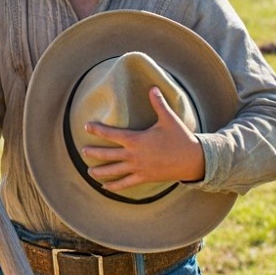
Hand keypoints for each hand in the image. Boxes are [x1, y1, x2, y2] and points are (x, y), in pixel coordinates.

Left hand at [80, 86, 204, 189]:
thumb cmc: (180, 137)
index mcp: (136, 140)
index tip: (86, 126)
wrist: (193, 160)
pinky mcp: (145, 178)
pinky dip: (115, 186)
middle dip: (94, 153)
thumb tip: (152, 87)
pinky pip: (126, 184)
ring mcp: (139, 168)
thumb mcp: (168, 119)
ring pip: (114, 171)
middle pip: (108, 155)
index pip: (112, 134)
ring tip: (89, 172)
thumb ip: (158, 103)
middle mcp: (134, 155)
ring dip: (100, 172)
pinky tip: (106, 187)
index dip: (97, 130)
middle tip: (82, 151)